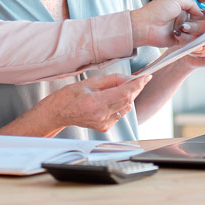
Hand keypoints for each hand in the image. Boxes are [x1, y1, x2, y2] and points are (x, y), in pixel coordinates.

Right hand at [36, 74, 151, 131]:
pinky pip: (120, 114)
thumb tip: (128, 78)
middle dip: (135, 88)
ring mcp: (103, 123)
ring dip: (128, 96)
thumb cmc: (69, 96)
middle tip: (138, 78)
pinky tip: (113, 99)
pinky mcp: (104, 127)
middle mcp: (101, 115)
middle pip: (128, 100)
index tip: (146, 77)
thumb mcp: (89, 82)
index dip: (137, 84)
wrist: (58, 113)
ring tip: (121, 88)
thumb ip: (111, 80)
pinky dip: (121, 105)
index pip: (124, 93)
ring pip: (126, 107)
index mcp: (96, 102)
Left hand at [130, 0, 204, 46]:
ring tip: (184, 26)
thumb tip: (201, 11)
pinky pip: (191, 38)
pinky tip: (179, 33)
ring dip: (193, 26)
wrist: (146, 26)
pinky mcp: (180, 38)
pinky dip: (187, 36)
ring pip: (196, 27)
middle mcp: (180, 14)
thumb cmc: (157, 11)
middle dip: (202, 16)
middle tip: (203, 17)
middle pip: (198, 14)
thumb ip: (191, 3)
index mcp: (178, 2)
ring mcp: (181, 26)